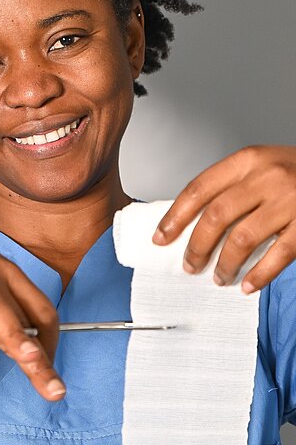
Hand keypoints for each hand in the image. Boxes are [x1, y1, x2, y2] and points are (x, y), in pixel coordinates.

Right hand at [0, 220, 64, 399]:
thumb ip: (8, 318)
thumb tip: (33, 350)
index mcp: (9, 278)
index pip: (42, 313)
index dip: (52, 346)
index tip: (51, 375)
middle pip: (24, 318)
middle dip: (40, 356)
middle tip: (54, 390)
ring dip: (12, 332)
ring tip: (28, 356)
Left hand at [152, 145, 295, 292]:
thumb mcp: (263, 167)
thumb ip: (233, 188)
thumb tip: (192, 223)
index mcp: (249, 160)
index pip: (199, 188)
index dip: (175, 216)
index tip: (161, 238)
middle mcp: (267, 176)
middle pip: (215, 216)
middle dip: (196, 246)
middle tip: (189, 265)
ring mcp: (290, 200)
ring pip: (242, 239)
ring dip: (224, 264)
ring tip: (218, 277)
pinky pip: (278, 255)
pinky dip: (258, 274)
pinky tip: (247, 284)